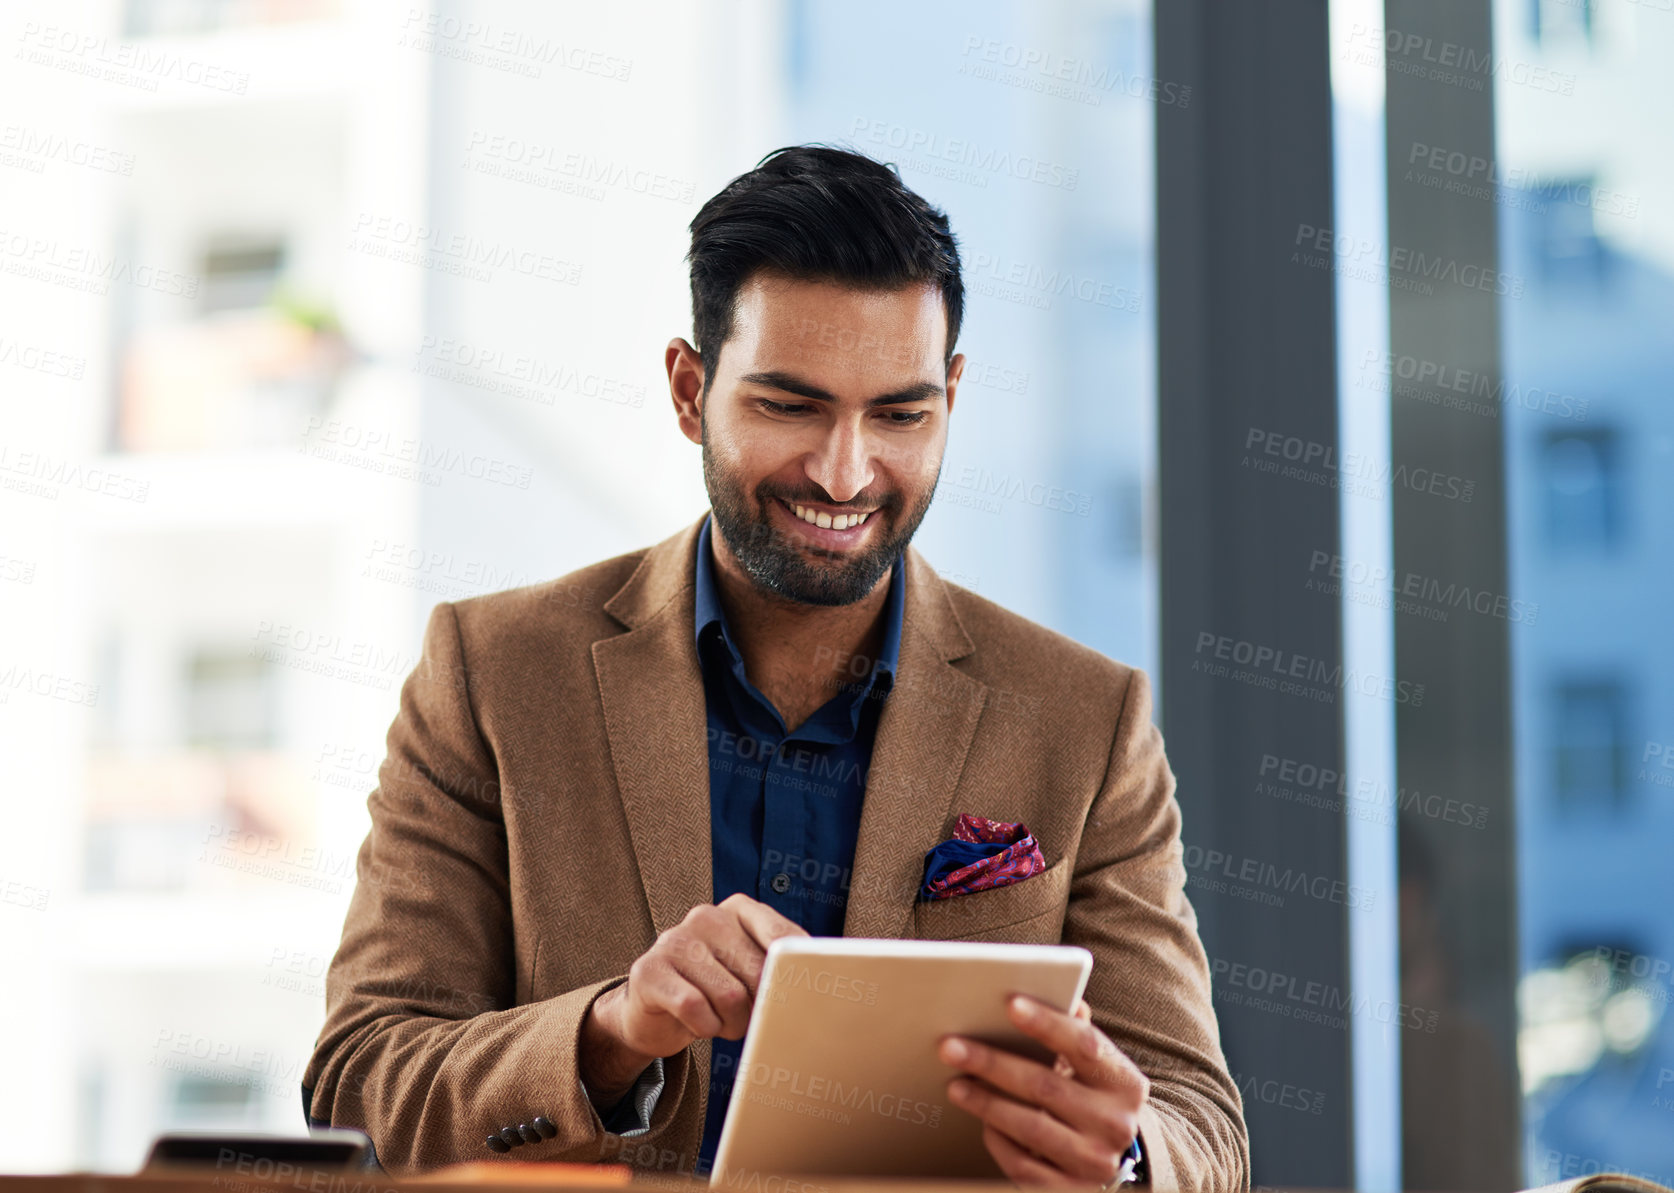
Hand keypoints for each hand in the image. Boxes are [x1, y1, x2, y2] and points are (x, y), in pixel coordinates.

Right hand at [580, 894, 807, 1103]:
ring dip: (733, 1024)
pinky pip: (694, 1008)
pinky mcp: (648, 969)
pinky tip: (699, 1023)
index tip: (803, 1001)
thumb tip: (815, 991)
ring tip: (724, 1022)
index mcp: (739, 909)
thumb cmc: (714, 991)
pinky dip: (704, 1027)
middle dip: (760, 1009)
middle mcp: (707, 916)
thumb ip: (779, 969)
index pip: (782, 936)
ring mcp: (674, 940)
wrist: (655, 1012)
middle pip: (758, 973)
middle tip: (752, 1021)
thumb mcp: (749, 973)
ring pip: (729, 995)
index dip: (795, 975)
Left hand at [938, 994, 1148, 1186]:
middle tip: (951, 1046)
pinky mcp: (1071, 1192)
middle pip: (1046, 1086)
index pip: (1084, 1044)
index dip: (1047, 1023)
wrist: (1110, 1156)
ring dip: (986, 1103)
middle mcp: (1116, 1124)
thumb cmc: (1089, 1095)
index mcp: (1125, 1082)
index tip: (1009, 1003)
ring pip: (1030, 1127)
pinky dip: (998, 1142)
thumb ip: (1076, 1029)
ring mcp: (1095, 1162)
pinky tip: (983, 1124)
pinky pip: (1024, 1166)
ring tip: (956, 1085)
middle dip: (993, 1063)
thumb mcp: (1093, 1066)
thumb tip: (1061, 991)